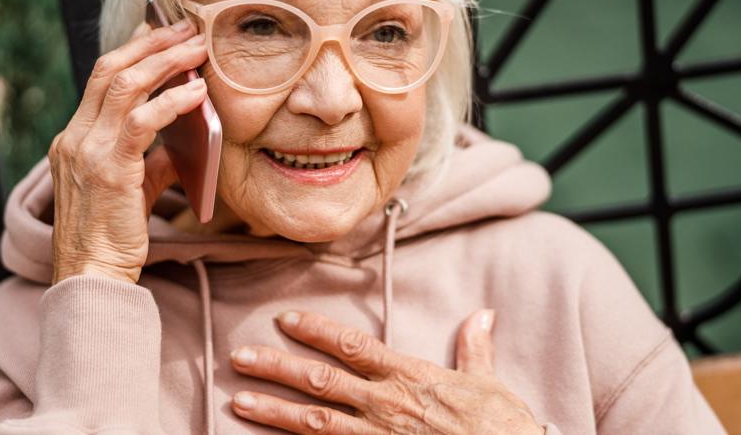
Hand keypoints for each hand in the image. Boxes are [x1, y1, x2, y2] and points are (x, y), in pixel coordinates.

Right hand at [48, 19, 207, 284]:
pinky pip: (142, 121)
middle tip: (186, 28)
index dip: (134, 50)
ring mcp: (86, 151)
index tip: (163, 32)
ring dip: (165, 61)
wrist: (92, 277)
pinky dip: (172, 102)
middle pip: (110, 70)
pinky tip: (197, 94)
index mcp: (73, 139)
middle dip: (151, 42)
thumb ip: (153, 158)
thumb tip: (187, 135)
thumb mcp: (132, 189)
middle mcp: (74, 138)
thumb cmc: (113, 237)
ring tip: (196, 48)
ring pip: (125, 85)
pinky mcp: (109, 169)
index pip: (102, 79)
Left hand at [229, 310, 543, 434]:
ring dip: (274, 410)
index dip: (316, 330)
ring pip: (315, 422)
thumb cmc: (502, 429)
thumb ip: (475, 349)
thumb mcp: (489, 385)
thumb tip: (481, 315)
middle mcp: (387, 405)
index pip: (354, 346)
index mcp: (410, 377)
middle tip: (240, 357)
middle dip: (276, 367)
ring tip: (238, 400)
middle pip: (321, 381)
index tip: (284, 320)